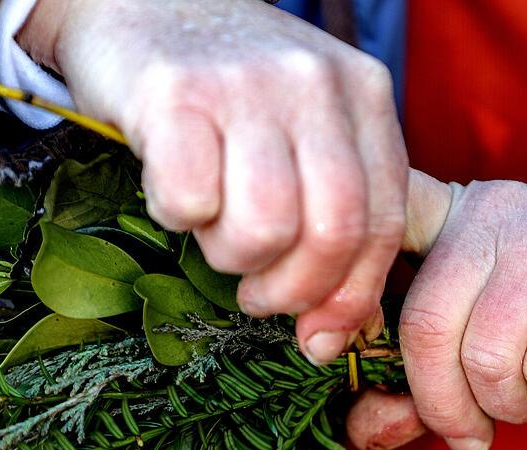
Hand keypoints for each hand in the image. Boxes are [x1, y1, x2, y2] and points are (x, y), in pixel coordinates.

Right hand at [19, 0, 407, 363]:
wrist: (143, 0)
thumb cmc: (229, 88)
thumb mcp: (305, 130)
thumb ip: (334, 217)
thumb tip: (332, 339)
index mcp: (362, 92)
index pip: (383, 222)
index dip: (352, 296)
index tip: (318, 335)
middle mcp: (314, 82)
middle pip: (332, 233)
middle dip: (291, 290)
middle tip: (255, 290)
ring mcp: (245, 83)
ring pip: (264, 228)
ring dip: (229, 256)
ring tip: (212, 228)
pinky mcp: (173, 93)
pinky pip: (189, 203)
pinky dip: (176, 217)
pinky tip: (171, 187)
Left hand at [348, 172, 526, 449]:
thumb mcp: (483, 337)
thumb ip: (418, 382)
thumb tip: (363, 428)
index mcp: (450, 215)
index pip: (378, 231)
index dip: (340, 292)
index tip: (320, 347)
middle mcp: (493, 212)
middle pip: (425, 326)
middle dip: (440, 403)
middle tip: (471, 432)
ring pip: (488, 358)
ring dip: (511, 407)